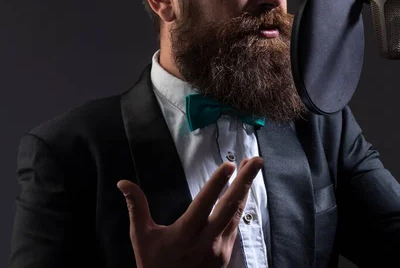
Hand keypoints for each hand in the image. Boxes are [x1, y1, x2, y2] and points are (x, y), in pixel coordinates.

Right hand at [117, 156, 263, 267]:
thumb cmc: (154, 265)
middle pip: (231, 206)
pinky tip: (243, 192)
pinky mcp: (226, 254)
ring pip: (237, 214)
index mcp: (185, 233)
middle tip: (258, 160)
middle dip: (246, 181)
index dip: (217, 183)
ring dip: (246, 189)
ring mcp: (220, 248)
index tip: (230, 165)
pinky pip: (236, 224)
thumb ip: (136, 208)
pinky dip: (241, 205)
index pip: (204, 203)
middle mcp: (207, 240)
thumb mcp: (142, 238)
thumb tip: (123, 182)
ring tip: (253, 167)